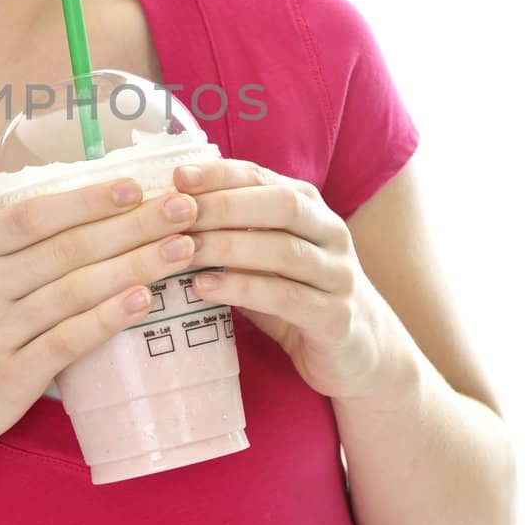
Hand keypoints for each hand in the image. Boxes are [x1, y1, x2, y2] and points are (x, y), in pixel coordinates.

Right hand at [0, 173, 206, 476]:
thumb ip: (10, 242)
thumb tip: (84, 202)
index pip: (38, 215)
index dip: (90, 199)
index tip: (138, 187)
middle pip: (69, 248)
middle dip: (134, 225)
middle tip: (183, 210)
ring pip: (77, 290)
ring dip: (137, 266)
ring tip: (182, 250)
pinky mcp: (12, 376)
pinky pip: (70, 339)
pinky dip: (110, 317)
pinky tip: (145, 300)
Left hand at [171, 155, 400, 403]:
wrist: (356, 350)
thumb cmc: (296, 294)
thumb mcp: (266, 255)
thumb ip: (233, 230)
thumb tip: (168, 208)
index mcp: (310, 207)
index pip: (263, 176)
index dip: (221, 174)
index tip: (179, 176)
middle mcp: (330, 232)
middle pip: (280, 205)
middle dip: (223, 206)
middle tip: (174, 215)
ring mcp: (338, 275)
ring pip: (283, 251)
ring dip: (226, 247)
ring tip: (180, 251)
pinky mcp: (336, 317)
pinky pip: (287, 297)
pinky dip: (242, 289)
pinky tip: (205, 287)